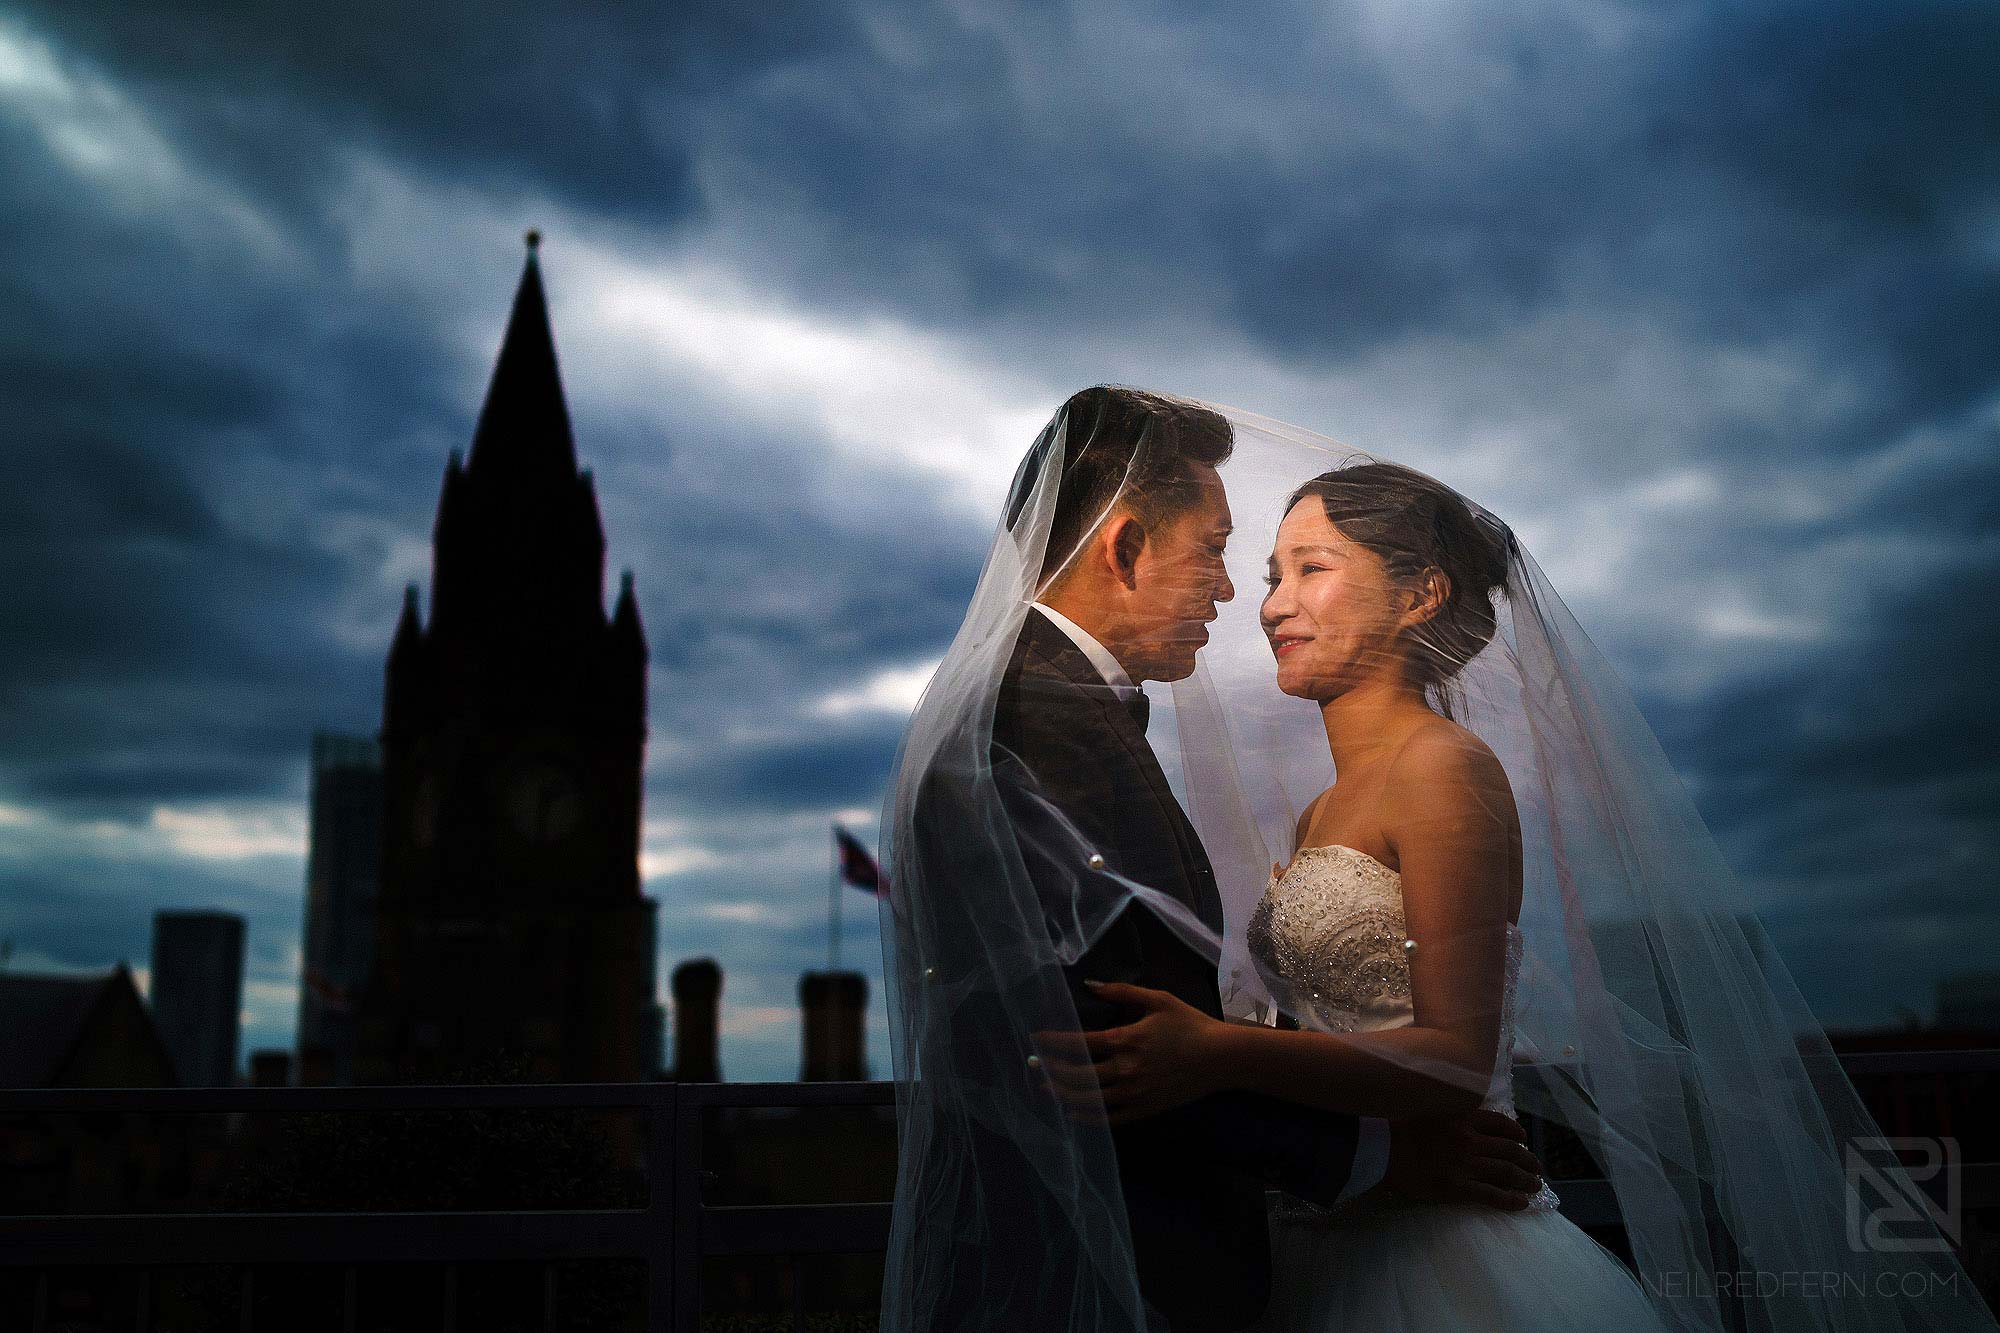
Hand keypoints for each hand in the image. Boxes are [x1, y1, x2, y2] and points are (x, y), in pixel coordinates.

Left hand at [1033, 981, 1224, 1123]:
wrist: (1221, 1058)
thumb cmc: (1189, 1024)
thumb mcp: (1157, 999)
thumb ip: (1121, 991)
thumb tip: (1089, 985)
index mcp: (1125, 1040)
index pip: (1079, 1043)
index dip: (1053, 1043)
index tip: (1036, 1040)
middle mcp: (1125, 1070)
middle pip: (1077, 1075)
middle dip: (1050, 1070)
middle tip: (1032, 1067)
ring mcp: (1134, 1094)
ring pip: (1088, 1100)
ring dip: (1062, 1095)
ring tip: (1045, 1090)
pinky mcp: (1144, 1110)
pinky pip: (1109, 1119)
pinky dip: (1087, 1117)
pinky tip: (1074, 1113)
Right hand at [1383, 1108, 1543, 1209]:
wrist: (1383, 1151)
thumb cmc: (1403, 1131)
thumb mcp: (1434, 1113)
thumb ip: (1457, 1116)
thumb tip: (1476, 1123)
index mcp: (1464, 1119)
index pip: (1501, 1124)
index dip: (1516, 1132)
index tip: (1523, 1139)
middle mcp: (1470, 1140)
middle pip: (1510, 1151)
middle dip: (1528, 1160)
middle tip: (1537, 1168)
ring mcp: (1465, 1165)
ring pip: (1507, 1173)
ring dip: (1526, 1180)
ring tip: (1535, 1186)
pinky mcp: (1458, 1188)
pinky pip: (1492, 1195)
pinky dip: (1511, 1200)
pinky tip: (1521, 1203)